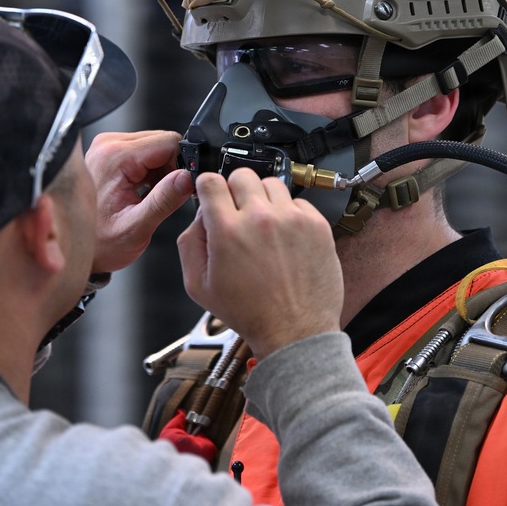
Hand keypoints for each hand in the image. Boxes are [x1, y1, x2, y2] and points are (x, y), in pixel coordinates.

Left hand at [85, 131, 193, 272]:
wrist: (73, 249)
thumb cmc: (98, 243)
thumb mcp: (137, 227)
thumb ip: (164, 200)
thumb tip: (187, 178)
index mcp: (114, 158)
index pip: (168, 142)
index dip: (182, 165)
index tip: (181, 188)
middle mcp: (108, 146)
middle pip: (163, 142)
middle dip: (172, 170)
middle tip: (163, 199)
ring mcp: (107, 148)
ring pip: (155, 147)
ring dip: (162, 173)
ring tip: (149, 199)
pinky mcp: (109, 154)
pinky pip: (143, 154)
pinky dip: (151, 173)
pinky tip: (142, 193)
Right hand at [177, 168, 342, 358]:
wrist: (295, 331)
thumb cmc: (250, 313)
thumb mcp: (198, 285)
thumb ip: (190, 243)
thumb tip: (199, 215)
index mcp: (228, 230)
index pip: (210, 181)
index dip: (208, 188)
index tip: (212, 196)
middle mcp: (260, 218)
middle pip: (241, 174)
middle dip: (235, 191)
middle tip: (239, 213)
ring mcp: (291, 218)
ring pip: (271, 183)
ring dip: (263, 199)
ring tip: (264, 226)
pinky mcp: (316, 224)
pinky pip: (298, 201)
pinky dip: (289, 213)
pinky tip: (285, 237)